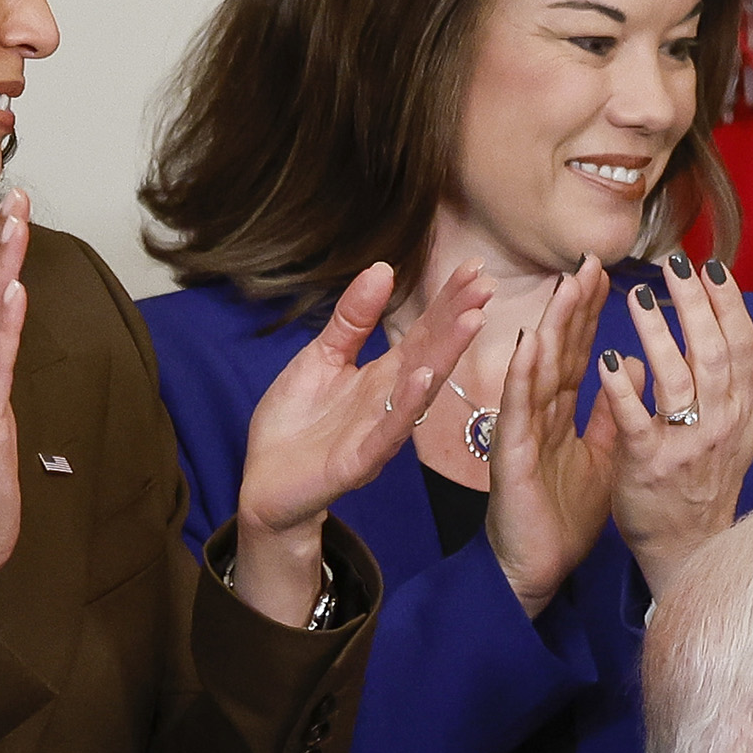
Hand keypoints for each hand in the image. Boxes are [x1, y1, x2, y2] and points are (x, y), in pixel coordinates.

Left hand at [231, 259, 487, 628]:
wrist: (265, 484)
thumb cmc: (296, 424)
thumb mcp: (320, 358)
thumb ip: (352, 320)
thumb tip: (382, 268)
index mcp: (383, 376)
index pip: (424, 332)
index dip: (447, 301)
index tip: (474, 268)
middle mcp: (391, 401)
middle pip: (431, 354)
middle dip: (458, 320)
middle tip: (487, 286)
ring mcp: (379, 431)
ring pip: (420, 390)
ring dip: (446, 355)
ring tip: (472, 320)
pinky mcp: (359, 462)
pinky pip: (388, 432)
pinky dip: (407, 405)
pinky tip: (424, 377)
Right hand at [481, 257, 612, 615]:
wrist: (536, 566)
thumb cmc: (564, 515)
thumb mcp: (605, 457)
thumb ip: (616, 413)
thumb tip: (640, 370)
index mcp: (562, 411)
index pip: (581, 352)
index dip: (592, 313)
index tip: (609, 272)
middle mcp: (540, 412)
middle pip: (560, 349)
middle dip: (574, 305)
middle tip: (589, 260)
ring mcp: (523, 430)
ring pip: (538, 370)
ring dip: (551, 326)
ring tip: (565, 285)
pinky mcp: (512, 455)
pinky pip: (518, 411)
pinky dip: (522, 376)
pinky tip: (528, 344)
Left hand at [594, 249, 752, 601]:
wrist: (690, 548)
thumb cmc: (710, 480)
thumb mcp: (744, 427)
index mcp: (740, 408)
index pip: (740, 344)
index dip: (728, 303)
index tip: (711, 265)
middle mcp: (720, 423)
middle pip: (711, 353)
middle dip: (693, 305)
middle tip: (673, 265)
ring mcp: (685, 445)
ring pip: (676, 380)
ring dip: (658, 335)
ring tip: (638, 297)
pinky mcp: (648, 466)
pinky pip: (636, 421)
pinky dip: (624, 389)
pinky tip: (609, 358)